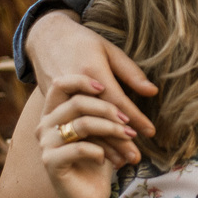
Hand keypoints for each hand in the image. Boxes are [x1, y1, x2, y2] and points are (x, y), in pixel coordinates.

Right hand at [28, 10, 156, 164]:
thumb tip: (152, 91)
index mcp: (88, 72)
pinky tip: (104, 156)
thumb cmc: (83, 43)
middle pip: (100, 119)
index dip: (133, 117)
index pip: (115, 100)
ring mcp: (55, 107)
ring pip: (85, 131)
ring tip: (125, 159)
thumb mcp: (109, 51)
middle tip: (139, 154)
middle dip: (120, 138)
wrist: (45, 37)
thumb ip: (130, 73)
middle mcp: (70, 91)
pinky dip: (90, 147)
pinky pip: (71, 137)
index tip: (150, 131)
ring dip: (107, 146)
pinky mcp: (46, 117)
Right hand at [35, 75, 134, 197]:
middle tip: (129, 123)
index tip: (104, 87)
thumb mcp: (106, 130)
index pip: (60, 85)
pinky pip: (79, 148)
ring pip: (82, 124)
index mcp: (55, 112)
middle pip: (77, 102)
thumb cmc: (99, 160)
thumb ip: (108, 109)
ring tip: (129, 139)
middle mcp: (45, 125)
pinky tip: (105, 159)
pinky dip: (99, 151)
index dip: (82, 81)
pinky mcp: (51, 162)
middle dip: (109, 110)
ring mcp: (46, 143)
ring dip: (111, 130)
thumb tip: (143, 87)